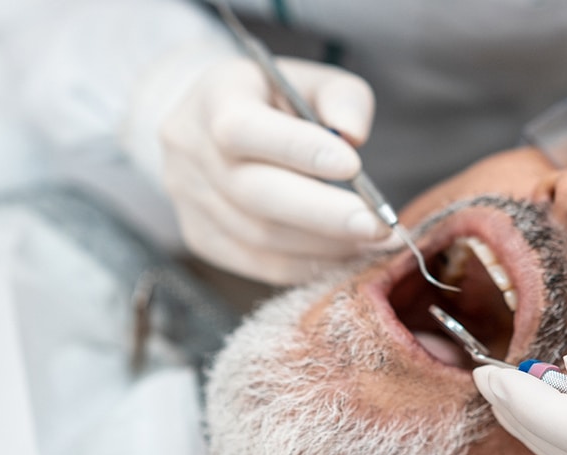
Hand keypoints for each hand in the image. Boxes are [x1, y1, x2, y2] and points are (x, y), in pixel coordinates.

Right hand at [161, 56, 385, 283]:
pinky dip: (307, 265)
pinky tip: (344, 255)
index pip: (245, 129)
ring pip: (259, 237)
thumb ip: (340, 97)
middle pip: (254, 194)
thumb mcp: (306, 79)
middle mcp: (191, 151)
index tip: (353, 166)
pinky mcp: (200, 237)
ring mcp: (190, 200)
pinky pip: (258, 263)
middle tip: (376, 226)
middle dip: (322, 214)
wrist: (203, 123)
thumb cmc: (270, 100)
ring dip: (323, 245)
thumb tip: (353, 135)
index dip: (299, 150)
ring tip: (372, 241)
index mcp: (213, 99)